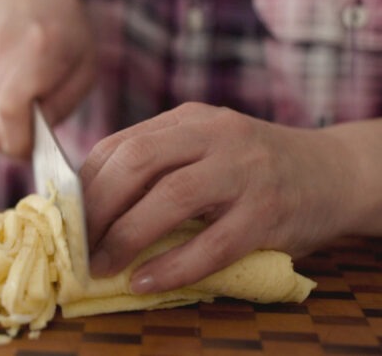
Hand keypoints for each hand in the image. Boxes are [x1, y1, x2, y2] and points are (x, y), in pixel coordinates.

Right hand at [0, 0, 94, 157]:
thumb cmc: (63, 35)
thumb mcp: (83, 67)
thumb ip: (61, 104)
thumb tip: (36, 139)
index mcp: (39, 49)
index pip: (10, 109)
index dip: (20, 141)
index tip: (36, 149)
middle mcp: (1, 53)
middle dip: (13, 144)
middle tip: (33, 137)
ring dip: (4, 129)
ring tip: (26, 108)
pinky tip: (9, 93)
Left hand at [81, 102, 358, 293]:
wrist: (333, 171)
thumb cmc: (253, 168)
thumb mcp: (204, 147)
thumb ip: (158, 164)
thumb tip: (91, 207)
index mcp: (189, 119)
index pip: (120, 144)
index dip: (85, 183)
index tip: (67, 217)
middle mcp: (215, 135)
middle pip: (137, 163)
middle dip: (97, 208)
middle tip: (79, 245)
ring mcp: (244, 170)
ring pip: (171, 198)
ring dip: (126, 236)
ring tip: (102, 266)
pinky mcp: (268, 211)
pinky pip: (213, 243)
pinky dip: (173, 266)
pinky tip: (146, 281)